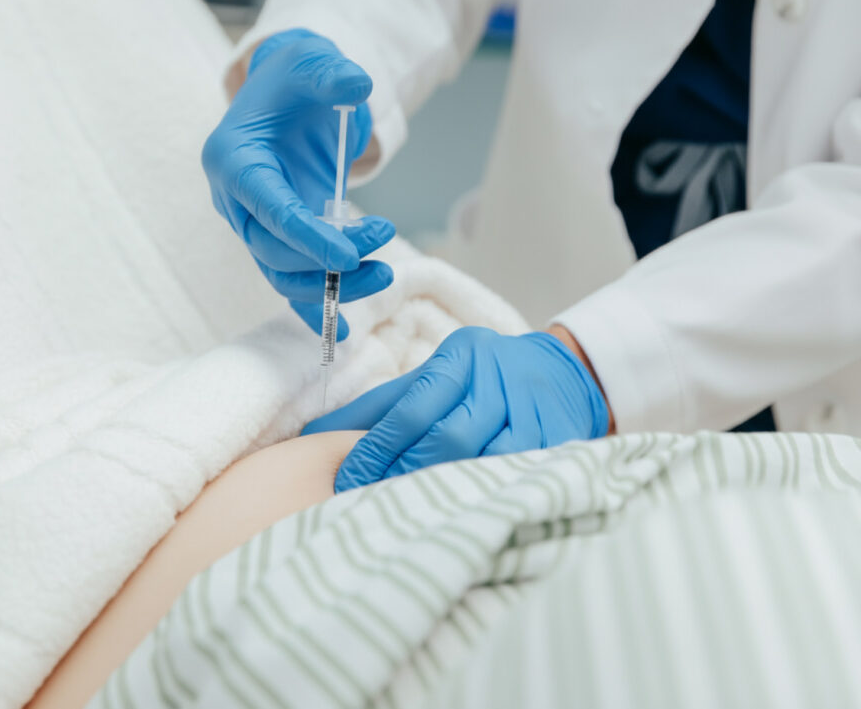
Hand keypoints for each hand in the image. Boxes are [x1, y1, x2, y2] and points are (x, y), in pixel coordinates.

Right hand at [202, 29, 395, 339]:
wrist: (287, 94)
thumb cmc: (296, 79)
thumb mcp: (311, 63)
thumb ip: (331, 73)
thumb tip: (357, 84)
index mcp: (233, 160)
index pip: (267, 209)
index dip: (305, 237)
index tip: (348, 255)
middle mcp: (235, 200)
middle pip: (274, 251)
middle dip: (327, 261)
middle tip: (382, 253)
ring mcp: (254, 224)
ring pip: (282, 274)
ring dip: (330, 287)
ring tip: (385, 277)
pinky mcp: (275, 239)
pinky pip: (289, 281)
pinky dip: (312, 309)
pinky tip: (342, 334)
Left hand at [303, 328, 610, 491]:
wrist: (561, 373)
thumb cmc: (478, 380)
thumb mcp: (429, 378)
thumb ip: (375, 407)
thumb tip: (312, 437)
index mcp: (460, 357)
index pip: (412, 408)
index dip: (378, 449)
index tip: (349, 482)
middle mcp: (498, 378)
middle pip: (449, 435)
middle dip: (407, 474)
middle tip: (373, 504)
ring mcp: (533, 410)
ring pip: (486, 460)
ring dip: (448, 491)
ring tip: (412, 517)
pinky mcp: (560, 439)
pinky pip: (521, 475)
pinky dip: (489, 496)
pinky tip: (462, 515)